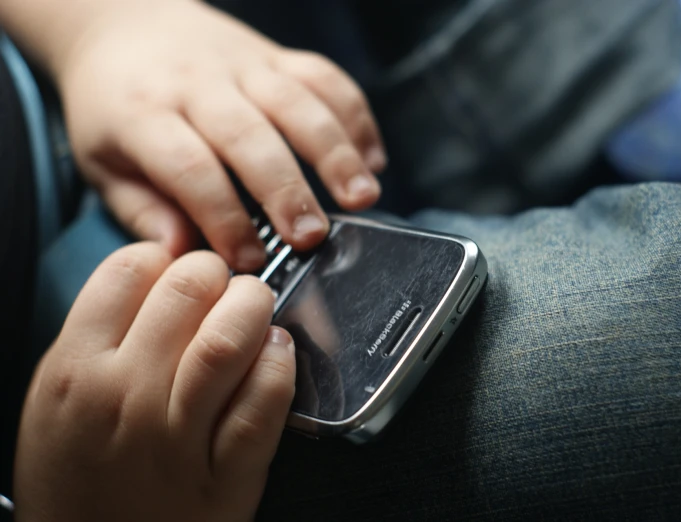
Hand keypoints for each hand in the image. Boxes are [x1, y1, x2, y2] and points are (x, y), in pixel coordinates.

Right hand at [14, 242, 295, 521]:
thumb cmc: (77, 477)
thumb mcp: (56, 399)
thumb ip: (100, 334)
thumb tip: (159, 272)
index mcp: (73, 370)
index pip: (130, 268)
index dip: (167, 259)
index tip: (180, 273)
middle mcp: (123, 397)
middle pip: (189, 288)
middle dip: (220, 274)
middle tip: (226, 290)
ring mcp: (176, 439)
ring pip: (229, 338)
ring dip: (255, 308)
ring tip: (257, 313)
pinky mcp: (225, 476)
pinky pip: (264, 401)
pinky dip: (281, 364)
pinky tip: (279, 352)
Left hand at [57, 0, 385, 270]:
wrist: (126, 23)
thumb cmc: (114, 105)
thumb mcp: (103, 161)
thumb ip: (142, 209)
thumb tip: (181, 255)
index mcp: (145, 114)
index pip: (191, 168)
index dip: (224, 217)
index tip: (249, 260)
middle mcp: (198, 83)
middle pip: (251, 136)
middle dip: (287, 189)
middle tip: (311, 236)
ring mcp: (243, 64)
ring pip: (298, 102)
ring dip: (337, 152)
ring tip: (362, 197)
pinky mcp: (276, 54)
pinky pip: (325, 77)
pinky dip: (356, 116)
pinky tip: (372, 158)